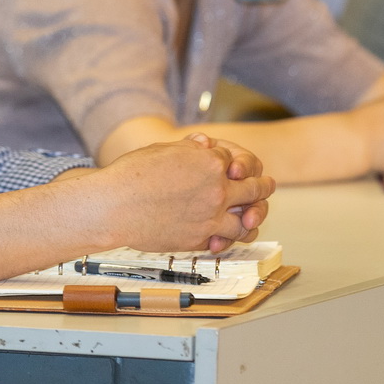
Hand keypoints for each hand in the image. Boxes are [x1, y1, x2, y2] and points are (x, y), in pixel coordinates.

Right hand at [96, 135, 274, 253]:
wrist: (114, 206)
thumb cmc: (132, 175)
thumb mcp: (163, 150)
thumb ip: (190, 149)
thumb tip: (205, 143)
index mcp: (209, 161)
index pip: (234, 160)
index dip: (236, 162)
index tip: (240, 167)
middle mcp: (217, 188)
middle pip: (253, 188)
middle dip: (263, 186)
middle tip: (268, 185)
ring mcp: (212, 215)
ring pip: (247, 220)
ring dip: (255, 217)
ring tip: (257, 216)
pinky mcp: (201, 238)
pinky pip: (226, 240)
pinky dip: (231, 238)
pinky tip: (231, 236)